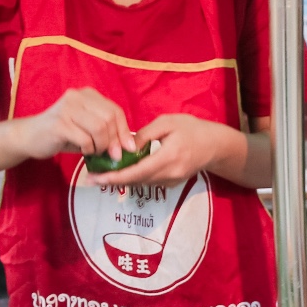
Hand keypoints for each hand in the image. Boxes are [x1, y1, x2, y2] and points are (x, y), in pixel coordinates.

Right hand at [10, 87, 131, 160]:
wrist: (29, 137)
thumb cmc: (63, 134)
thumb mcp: (88, 129)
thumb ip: (107, 132)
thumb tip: (129, 146)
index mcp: (87, 94)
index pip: (115, 111)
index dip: (124, 131)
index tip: (128, 148)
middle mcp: (77, 96)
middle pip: (109, 119)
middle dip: (114, 141)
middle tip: (111, 155)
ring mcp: (67, 108)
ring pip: (99, 128)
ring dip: (101, 146)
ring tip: (93, 151)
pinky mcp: (59, 124)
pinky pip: (85, 139)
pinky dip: (89, 149)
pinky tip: (83, 151)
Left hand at [95, 113, 247, 187]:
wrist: (215, 146)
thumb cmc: (192, 129)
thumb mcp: (167, 123)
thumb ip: (145, 135)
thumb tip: (125, 146)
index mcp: (168, 157)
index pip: (136, 171)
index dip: (114, 177)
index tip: (96, 178)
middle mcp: (169, 174)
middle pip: (135, 181)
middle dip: (113, 180)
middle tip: (91, 177)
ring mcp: (171, 181)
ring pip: (141, 183)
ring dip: (122, 180)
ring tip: (102, 174)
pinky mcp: (171, 184)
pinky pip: (149, 182)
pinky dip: (134, 178)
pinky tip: (122, 172)